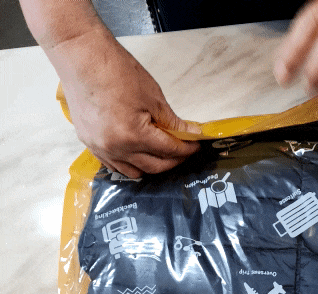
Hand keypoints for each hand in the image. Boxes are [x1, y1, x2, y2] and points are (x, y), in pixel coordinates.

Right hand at [58, 29, 199, 177]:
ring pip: (133, 172)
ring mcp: (100, 148)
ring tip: (161, 154)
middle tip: (183, 151)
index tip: (195, 145)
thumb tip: (189, 134)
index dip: (186, 149)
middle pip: (153, 167)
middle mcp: (116, 148)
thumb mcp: (152, 96)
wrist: (81, 57)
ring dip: (151, 166)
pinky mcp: (89, 144)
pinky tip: (138, 154)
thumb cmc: (115, 71)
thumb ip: (172, 122)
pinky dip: (130, 163)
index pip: (168, 150)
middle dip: (172, 161)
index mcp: (133, 135)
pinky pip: (114, 165)